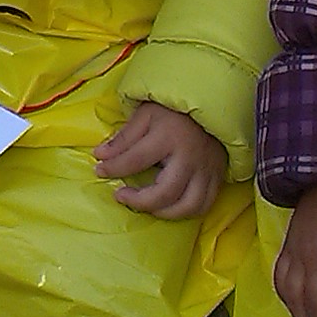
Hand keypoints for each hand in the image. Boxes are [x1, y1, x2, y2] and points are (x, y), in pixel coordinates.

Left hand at [95, 100, 226, 218]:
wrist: (212, 104)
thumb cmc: (174, 110)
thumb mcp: (145, 114)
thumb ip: (124, 137)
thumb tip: (101, 155)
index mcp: (169, 137)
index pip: (136, 160)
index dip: (113, 168)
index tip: (99, 170)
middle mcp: (189, 158)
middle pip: (164, 193)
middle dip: (138, 201)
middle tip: (121, 195)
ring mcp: (206, 170)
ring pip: (187, 206)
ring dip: (162, 212)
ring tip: (145, 204)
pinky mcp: (217, 177)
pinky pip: (204, 206)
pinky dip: (185, 212)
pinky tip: (168, 206)